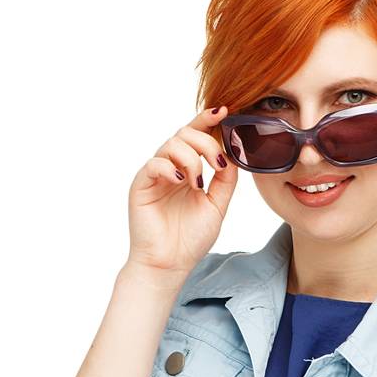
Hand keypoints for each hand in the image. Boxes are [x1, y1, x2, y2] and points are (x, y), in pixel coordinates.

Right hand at [126, 105, 238, 290]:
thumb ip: (226, 180)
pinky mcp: (141, 185)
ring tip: (197, 182)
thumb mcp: (217, 206)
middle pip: (184, 133)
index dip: (208, 120)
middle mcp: (171, 168)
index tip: (224, 111)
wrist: (169, 265)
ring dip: (191, 158)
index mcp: (188, 170)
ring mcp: (155, 175)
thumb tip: (235, 153)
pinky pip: (154, 164)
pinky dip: (170, 168)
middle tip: (217, 163)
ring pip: (171, 144)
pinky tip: (182, 182)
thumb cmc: (190, 239)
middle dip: (205, 141)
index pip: (197, 136)